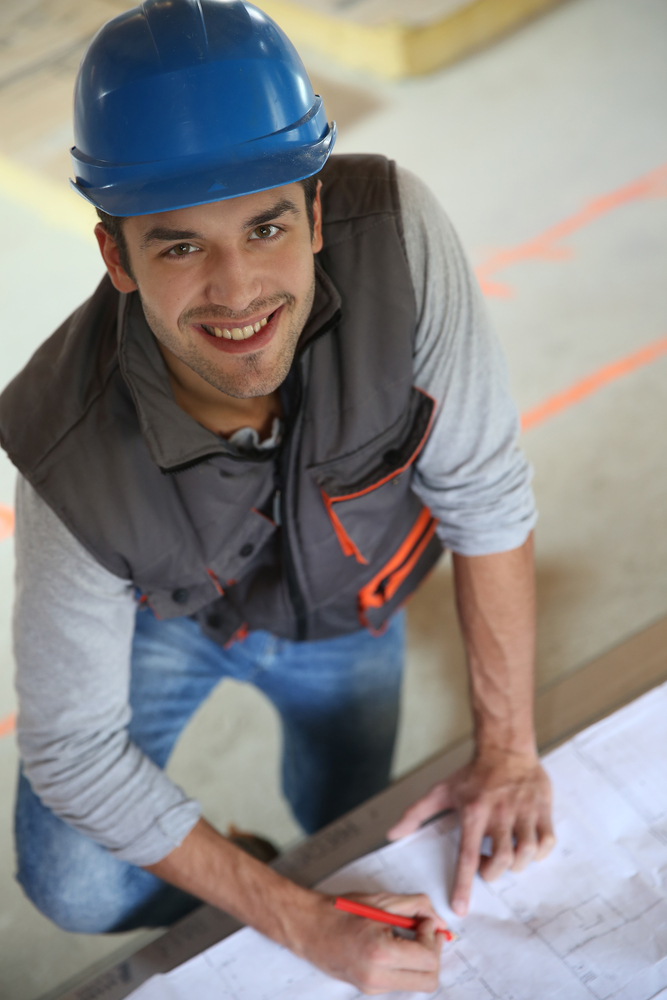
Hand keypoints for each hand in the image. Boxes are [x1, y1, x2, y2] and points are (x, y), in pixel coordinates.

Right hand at [292, 891, 446, 994]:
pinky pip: (400, 982)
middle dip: (433, 953)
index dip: (433, 937)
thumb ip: (415, 907)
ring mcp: (372, 988)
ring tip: (406, 936)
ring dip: (421, 960)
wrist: (306, 927)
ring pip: (417, 984)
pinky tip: (394, 944)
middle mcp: (377, 979)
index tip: (423, 920)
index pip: (428, 959)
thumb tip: (437, 920)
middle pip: (429, 980)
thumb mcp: (380, 901)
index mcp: (380, 954)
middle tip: (422, 930)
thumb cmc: (338, 911)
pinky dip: (406, 965)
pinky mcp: (368, 989)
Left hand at [386, 750, 554, 915]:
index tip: (460, 908)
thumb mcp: (441, 791)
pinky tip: (527, 848)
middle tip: (487, 866)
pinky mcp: (542, 808)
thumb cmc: (472, 774)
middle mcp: (499, 812)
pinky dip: (540, 853)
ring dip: (517, 864)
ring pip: (527, 852)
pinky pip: (547, 841)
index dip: (463, 884)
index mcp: (473, 811)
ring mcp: (523, 810)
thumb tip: (392, 834)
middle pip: (501, 858)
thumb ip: (416, 814)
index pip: (467, 855)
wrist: (505, 747)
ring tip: (508, 857)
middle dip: (493, 873)